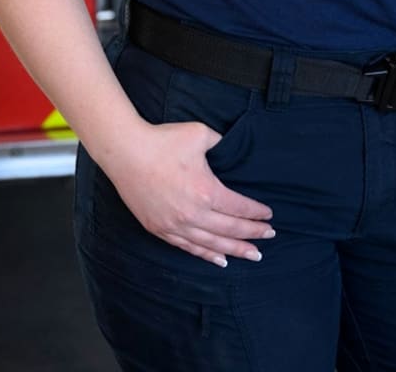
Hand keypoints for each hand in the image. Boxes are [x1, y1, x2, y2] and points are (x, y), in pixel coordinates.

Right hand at [105, 118, 274, 267]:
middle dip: (252, 234)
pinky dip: (206, 254)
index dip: (256, 213)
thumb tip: (231, 149)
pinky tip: (219, 260)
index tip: (269, 216)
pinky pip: (188, 247)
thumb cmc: (163, 141)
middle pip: (230, 229)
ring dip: (234, 250)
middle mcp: (193, 214)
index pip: (239, 207)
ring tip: (252, 255)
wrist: (125, 151)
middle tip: (269, 237)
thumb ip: (221, 144)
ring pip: (211, 244)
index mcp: (206, 191)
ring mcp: (175, 225)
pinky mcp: (160, 229)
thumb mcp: (200, 134)